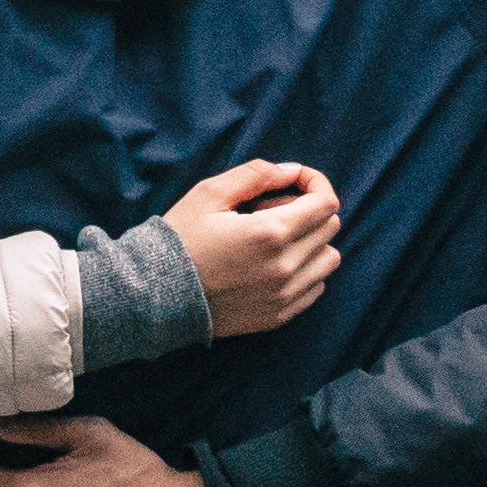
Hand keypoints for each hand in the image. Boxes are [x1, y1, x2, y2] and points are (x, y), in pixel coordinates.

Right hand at [162, 161, 342, 335]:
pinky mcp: (279, 316)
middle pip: (329, 228)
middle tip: (272, 208)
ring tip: (277, 239)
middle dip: (309, 208)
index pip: (325, 203)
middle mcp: (286, 267)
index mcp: (271, 233)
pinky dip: (306, 270)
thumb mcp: (209, 194)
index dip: (316, 182)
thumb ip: (255, 175)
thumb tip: (292, 171)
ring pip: (329, 259)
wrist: (157, 295)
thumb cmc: (181, 238)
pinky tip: (275, 264)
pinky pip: (316, 287)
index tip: (295, 180)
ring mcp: (285, 295)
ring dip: (312, 242)